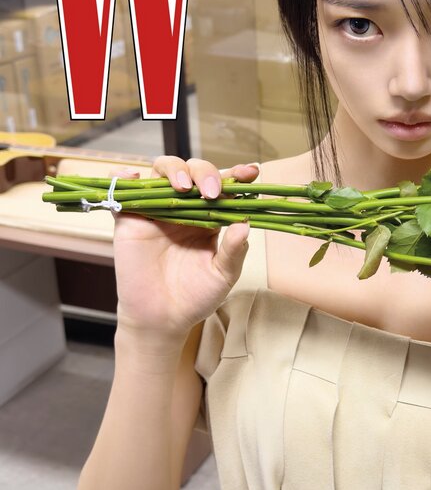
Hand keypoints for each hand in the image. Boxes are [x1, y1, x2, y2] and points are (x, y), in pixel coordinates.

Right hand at [110, 157, 260, 339]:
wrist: (162, 319)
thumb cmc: (195, 297)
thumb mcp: (223, 276)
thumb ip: (234, 251)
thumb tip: (245, 224)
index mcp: (210, 217)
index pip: (224, 187)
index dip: (236, 175)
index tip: (250, 173)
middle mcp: (184, 208)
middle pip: (194, 171)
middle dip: (205, 174)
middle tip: (212, 192)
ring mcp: (156, 211)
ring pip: (162, 172)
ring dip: (174, 170)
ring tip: (183, 187)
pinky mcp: (130, 220)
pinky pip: (123, 192)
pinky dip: (124, 177)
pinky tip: (134, 177)